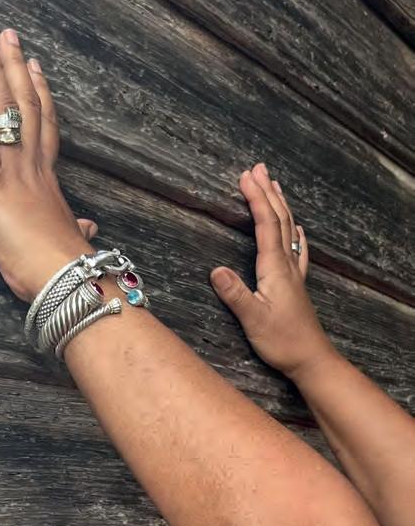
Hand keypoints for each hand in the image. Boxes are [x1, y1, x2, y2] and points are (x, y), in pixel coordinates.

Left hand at [0, 29, 90, 300]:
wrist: (63, 278)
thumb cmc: (67, 268)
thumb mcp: (72, 244)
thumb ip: (77, 230)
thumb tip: (89, 229)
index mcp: (49, 183)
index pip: (45, 129)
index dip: (39, 94)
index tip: (34, 66)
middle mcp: (33, 167)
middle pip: (26, 106)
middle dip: (14, 69)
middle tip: (6, 35)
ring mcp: (14, 170)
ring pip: (6, 110)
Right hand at [210, 163, 331, 380]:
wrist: (310, 358)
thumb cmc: (281, 341)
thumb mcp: (253, 320)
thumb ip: (235, 294)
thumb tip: (216, 270)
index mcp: (274, 268)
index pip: (265, 225)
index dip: (256, 199)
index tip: (245, 177)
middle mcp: (287, 265)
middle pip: (279, 220)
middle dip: (268, 192)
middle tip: (258, 167)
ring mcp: (294, 273)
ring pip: (289, 229)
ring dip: (281, 204)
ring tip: (275, 183)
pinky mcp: (296, 284)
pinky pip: (297, 249)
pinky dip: (295, 232)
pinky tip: (298, 227)